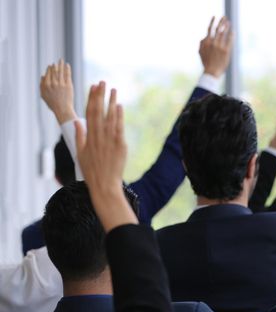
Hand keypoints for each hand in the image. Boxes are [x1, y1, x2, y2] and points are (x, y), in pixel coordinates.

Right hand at [40, 59, 77, 123]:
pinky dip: (67, 69)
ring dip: (61, 64)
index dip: (49, 69)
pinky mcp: (68, 85)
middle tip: (58, 61)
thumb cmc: (53, 104)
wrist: (62, 109)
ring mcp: (61, 84)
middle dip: (55, 65)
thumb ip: (42, 85)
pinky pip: (67, 75)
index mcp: (46, 85)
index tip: (51, 65)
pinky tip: (67, 65)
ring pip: (60, 72)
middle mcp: (53, 83)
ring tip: (61, 60)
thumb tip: (42, 75)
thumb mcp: (43, 95)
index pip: (48, 74)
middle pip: (54, 71)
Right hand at [75, 82, 136, 230]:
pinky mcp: (119, 145)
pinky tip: (119, 106)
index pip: (88, 113)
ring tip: (112, 89)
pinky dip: (119, 116)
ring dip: (111, 102)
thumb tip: (77, 123)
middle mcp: (97, 136)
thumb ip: (80, 137)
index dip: (90, 99)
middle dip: (99, 95)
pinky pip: (119, 128)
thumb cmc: (92, 171)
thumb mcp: (80, 153)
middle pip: (98, 111)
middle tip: (101, 82)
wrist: (104, 185)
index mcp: (88, 137)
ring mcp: (108, 140)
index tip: (91, 87)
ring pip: (109, 117)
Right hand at [199, 17, 233, 77]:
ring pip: (223, 33)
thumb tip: (204, 37)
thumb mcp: (200, 52)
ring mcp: (219, 46)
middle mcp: (213, 43)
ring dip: (226, 26)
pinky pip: (229, 40)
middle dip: (221, 22)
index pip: (209, 29)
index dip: (212, 22)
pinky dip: (231, 35)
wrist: (211, 72)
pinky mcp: (226, 51)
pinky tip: (233, 31)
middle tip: (224, 17)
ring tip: (229, 22)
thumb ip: (201, 43)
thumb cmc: (206, 62)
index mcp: (206, 42)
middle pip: (218, 29)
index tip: (214, 17)